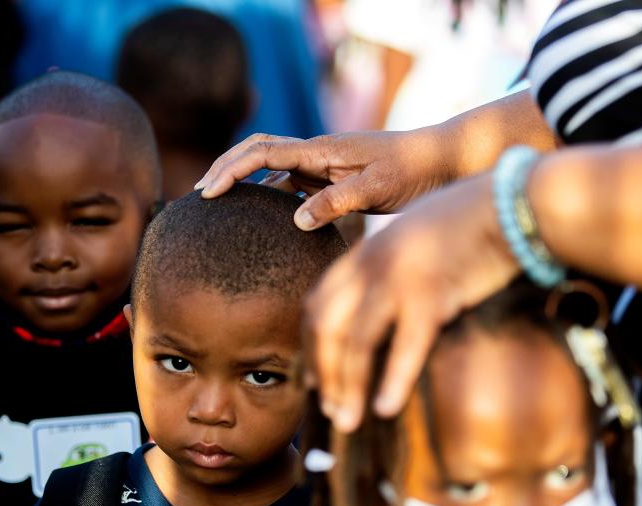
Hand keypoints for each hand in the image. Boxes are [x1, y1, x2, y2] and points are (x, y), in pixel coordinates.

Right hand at [195, 130, 447, 229]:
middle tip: (200, 193)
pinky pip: (292, 182)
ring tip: (220, 204)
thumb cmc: (413, 170)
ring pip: (272, 166)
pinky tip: (264, 215)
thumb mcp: (376, 188)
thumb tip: (295, 220)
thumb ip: (336, 202)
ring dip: (245, 180)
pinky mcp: (333, 176)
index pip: (262, 152)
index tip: (208, 193)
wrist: (441, 158)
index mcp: (321, 149)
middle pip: (258, 150)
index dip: (231, 171)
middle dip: (226, 168)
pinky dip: (271, 193)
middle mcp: (316, 152)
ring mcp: (323, 163)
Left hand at [305, 172, 518, 431]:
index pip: (318, 304)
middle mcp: (370, 265)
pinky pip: (404, 346)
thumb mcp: (415, 243)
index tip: (315, 378)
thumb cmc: (472, 226)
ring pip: (354, 342)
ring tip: (346, 422)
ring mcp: (397, 278)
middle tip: (326, 408)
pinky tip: (385, 409)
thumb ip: (393, 272)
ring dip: (346, 387)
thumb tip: (390, 310)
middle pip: (325, 326)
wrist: (511, 203)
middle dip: (322, 373)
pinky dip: (392, 381)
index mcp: (364, 253)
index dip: (311, 346)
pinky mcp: (431, 292)